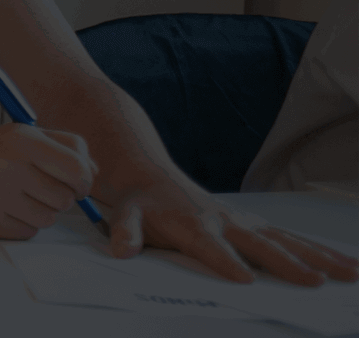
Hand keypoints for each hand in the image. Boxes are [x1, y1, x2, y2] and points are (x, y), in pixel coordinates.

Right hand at [0, 123, 97, 238]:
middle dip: (59, 197)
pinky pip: (28, 233)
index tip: (77, 183)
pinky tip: (2, 209)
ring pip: (48, 219)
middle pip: (66, 198)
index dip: (84, 181)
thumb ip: (60, 146)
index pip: (77, 168)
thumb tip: (94, 173)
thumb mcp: (17, 136)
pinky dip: (21, 224)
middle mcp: (7, 165)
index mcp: (20, 139)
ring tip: (16, 197)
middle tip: (38, 188)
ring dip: (40, 212)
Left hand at [100, 175, 358, 285]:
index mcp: (193, 224)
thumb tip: (122, 251)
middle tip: (312, 284)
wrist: (150, 173)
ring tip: (350, 274)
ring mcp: (244, 222)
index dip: (227, 264)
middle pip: (259, 246)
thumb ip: (125, 231)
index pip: (210, 248)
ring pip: (286, 241)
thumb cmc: (140, 201)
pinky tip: (347, 265)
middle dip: (286, 265)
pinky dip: (319, 252)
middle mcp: (224, 222)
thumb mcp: (124, 213)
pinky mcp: (254, 224)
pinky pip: (291, 238)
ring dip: (319, 258)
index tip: (246, 281)